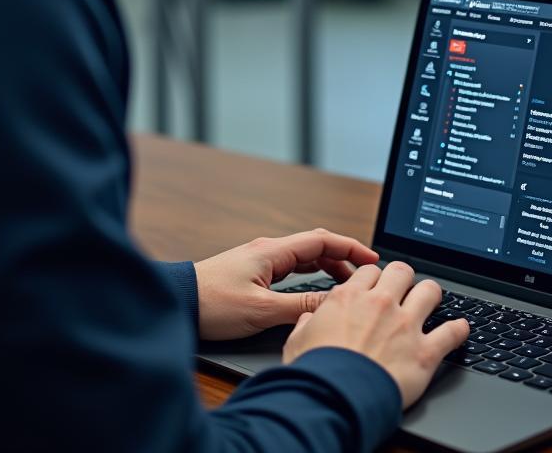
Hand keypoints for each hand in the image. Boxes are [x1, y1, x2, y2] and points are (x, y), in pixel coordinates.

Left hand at [193, 228, 379, 340]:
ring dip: (327, 266)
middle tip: (364, 275)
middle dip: (343, 257)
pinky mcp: (253, 273)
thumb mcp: (261, 310)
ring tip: (346, 284)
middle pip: (316, 246)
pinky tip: (315, 289)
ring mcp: (260, 261)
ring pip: (303, 258)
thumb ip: (300, 306)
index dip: (350, 247)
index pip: (322, 240)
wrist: (178, 303)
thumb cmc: (212, 304)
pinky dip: (310, 274)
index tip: (372, 259)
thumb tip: (333, 303)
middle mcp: (268, 251)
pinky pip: (290, 268)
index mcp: (273, 252)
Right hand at [283, 261, 468, 408]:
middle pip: (402, 271)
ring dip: (431, 295)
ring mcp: (406, 325)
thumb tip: (309, 318)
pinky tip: (462, 328)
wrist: (334, 399)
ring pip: (430, 291)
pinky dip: (459, 330)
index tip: (376, 286)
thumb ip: (308, 322)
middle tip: (404, 289)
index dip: (374, 278)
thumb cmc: (314, 372)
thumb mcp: (297, 340)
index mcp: (350, 297)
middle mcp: (381, 304)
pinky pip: (451, 332)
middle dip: (404, 278)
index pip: (370, 271)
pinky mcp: (424, 352)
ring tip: (431, 301)